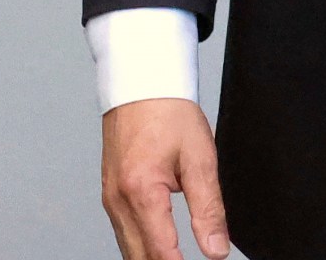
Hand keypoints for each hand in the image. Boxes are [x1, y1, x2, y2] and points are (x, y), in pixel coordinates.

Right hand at [102, 98, 229, 259]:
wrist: (141, 83)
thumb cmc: (169, 113)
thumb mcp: (200, 159)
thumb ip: (208, 210)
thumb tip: (216, 250)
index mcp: (141, 191)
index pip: (161, 253)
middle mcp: (118, 200)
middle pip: (139, 259)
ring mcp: (110, 198)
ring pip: (128, 251)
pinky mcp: (109, 194)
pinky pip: (122, 234)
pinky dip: (140, 248)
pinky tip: (158, 252)